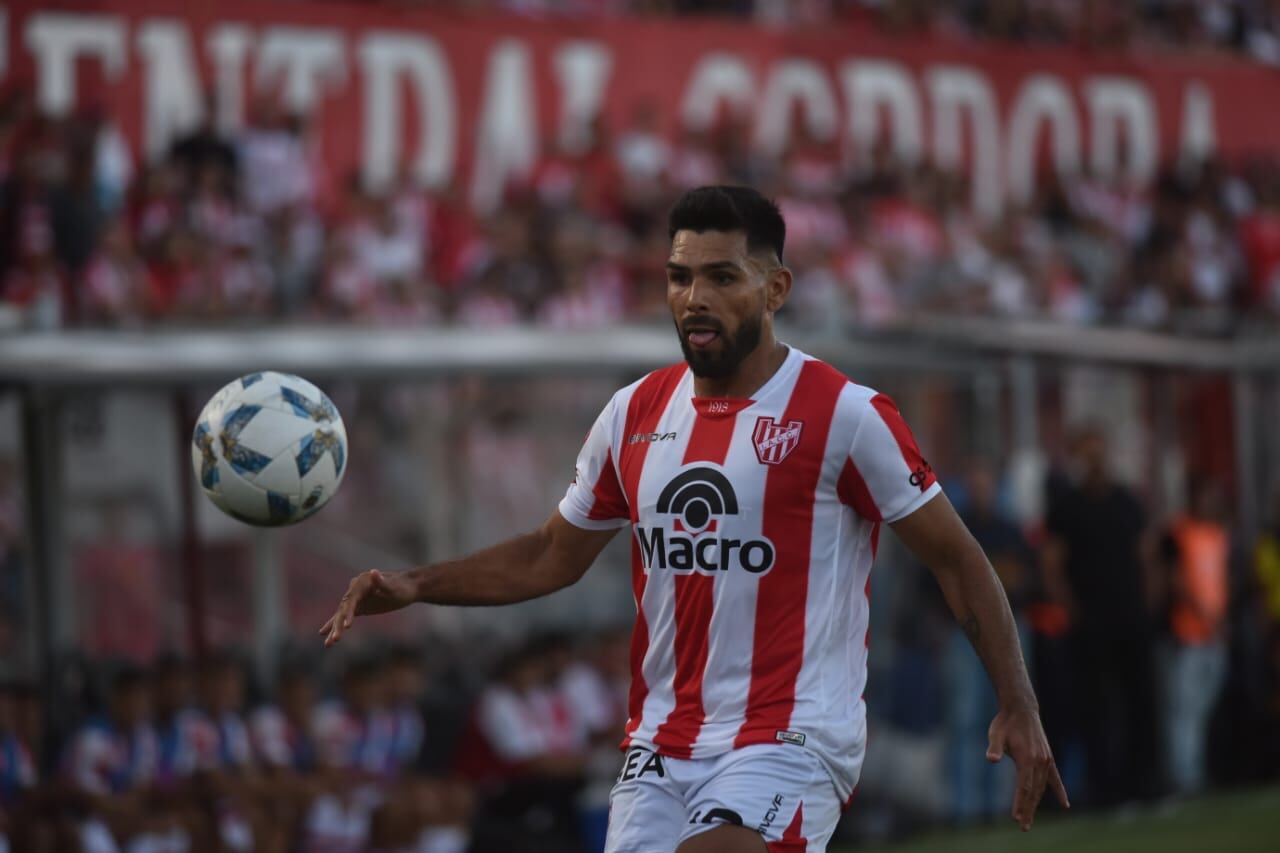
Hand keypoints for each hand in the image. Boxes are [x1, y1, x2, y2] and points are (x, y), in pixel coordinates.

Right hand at [319, 569, 417, 646]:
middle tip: (336, 640)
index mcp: (362, 582)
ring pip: (341, 614)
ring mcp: (356, 597)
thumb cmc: (402, 587)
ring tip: (328, 644)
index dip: (348, 612)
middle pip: (343, 608)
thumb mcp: (394, 587)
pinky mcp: (359, 606)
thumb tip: (372, 572)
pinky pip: (344, 616)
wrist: (408, 587)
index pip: (351, 599)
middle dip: (338, 624)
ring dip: (334, 628)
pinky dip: (335, 624)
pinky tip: (324, 634)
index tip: (347, 626)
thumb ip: (382, 582)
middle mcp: (355, 588)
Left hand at [987, 703, 1068, 830]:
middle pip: (1033, 791)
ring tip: (1029, 819)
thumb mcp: (996, 734)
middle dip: (1028, 810)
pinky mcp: (1048, 758)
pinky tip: (1065, 804)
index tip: (1016, 818)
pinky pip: (1055, 779)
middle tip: (1023, 827)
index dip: (1020, 803)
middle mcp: (1039, 762)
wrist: (1021, 709)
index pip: (1023, 787)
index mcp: (1026, 758)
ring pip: (1042, 788)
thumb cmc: (1005, 723)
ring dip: (1036, 804)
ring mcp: (1046, 761)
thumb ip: (994, 748)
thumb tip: (990, 759)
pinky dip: (1059, 791)